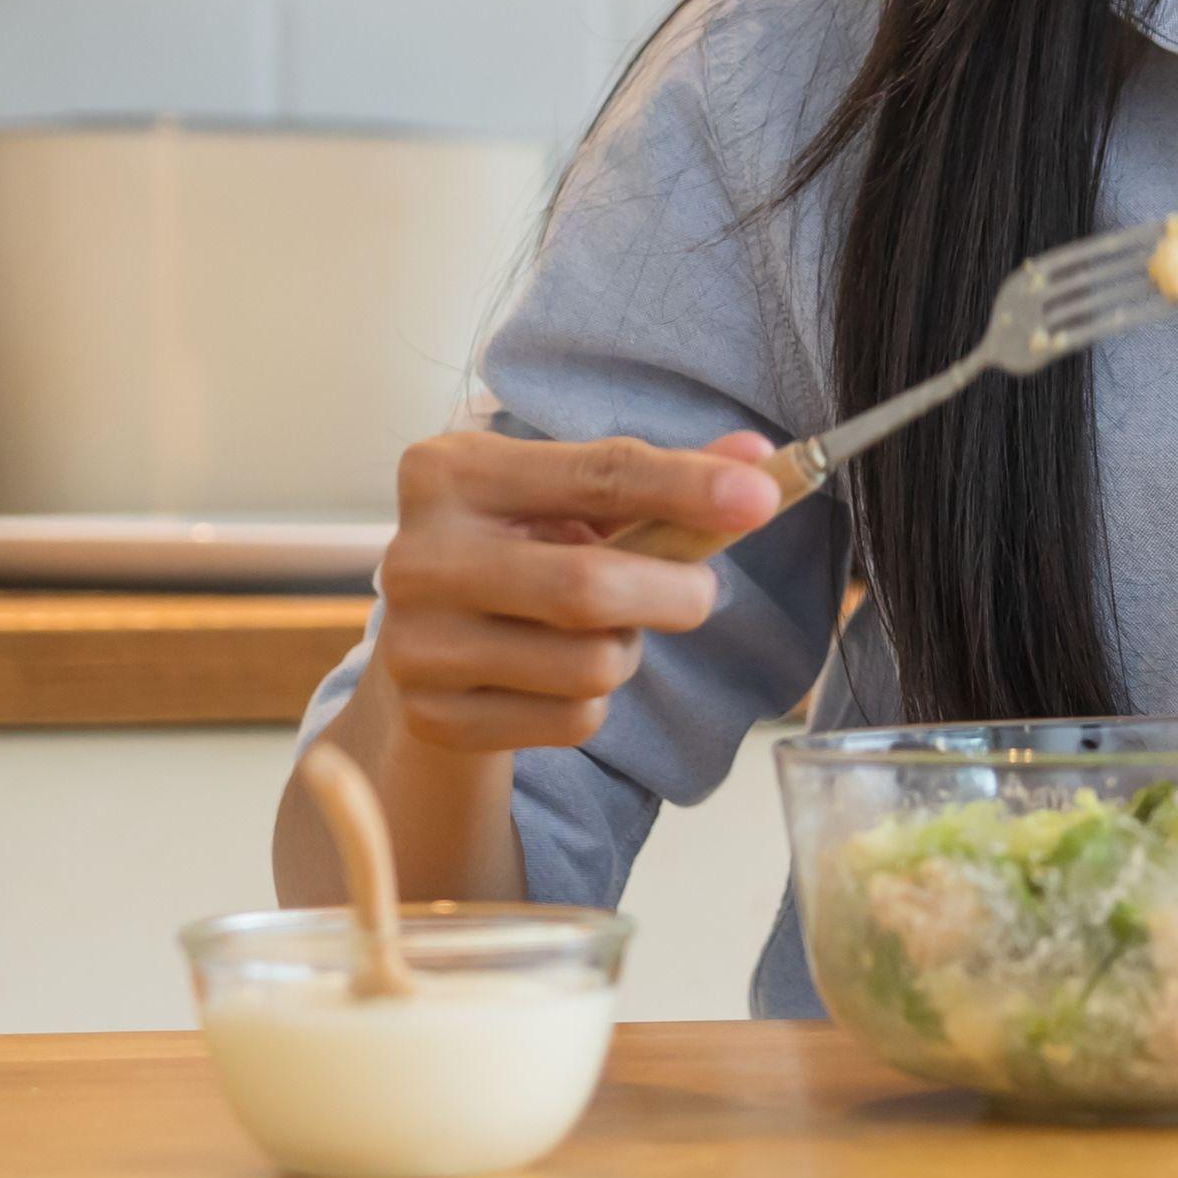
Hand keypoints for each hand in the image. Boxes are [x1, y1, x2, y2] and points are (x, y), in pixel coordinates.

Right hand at [369, 427, 783, 754]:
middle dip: (674, 593)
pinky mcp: (433, 717)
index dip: (687, 486)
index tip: (761, 498)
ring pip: (588, 665)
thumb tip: (759, 458)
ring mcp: (417, 644)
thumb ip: (661, 478)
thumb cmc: (521, 550)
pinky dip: (594, 702)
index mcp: (450, 473)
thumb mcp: (572, 501)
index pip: (597, 474)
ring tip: (601, 632)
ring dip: (626, 652)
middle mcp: (417, 556)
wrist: (430, 641)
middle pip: (588, 586)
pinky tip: (561, 675)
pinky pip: (570, 720)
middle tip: (701, 594)